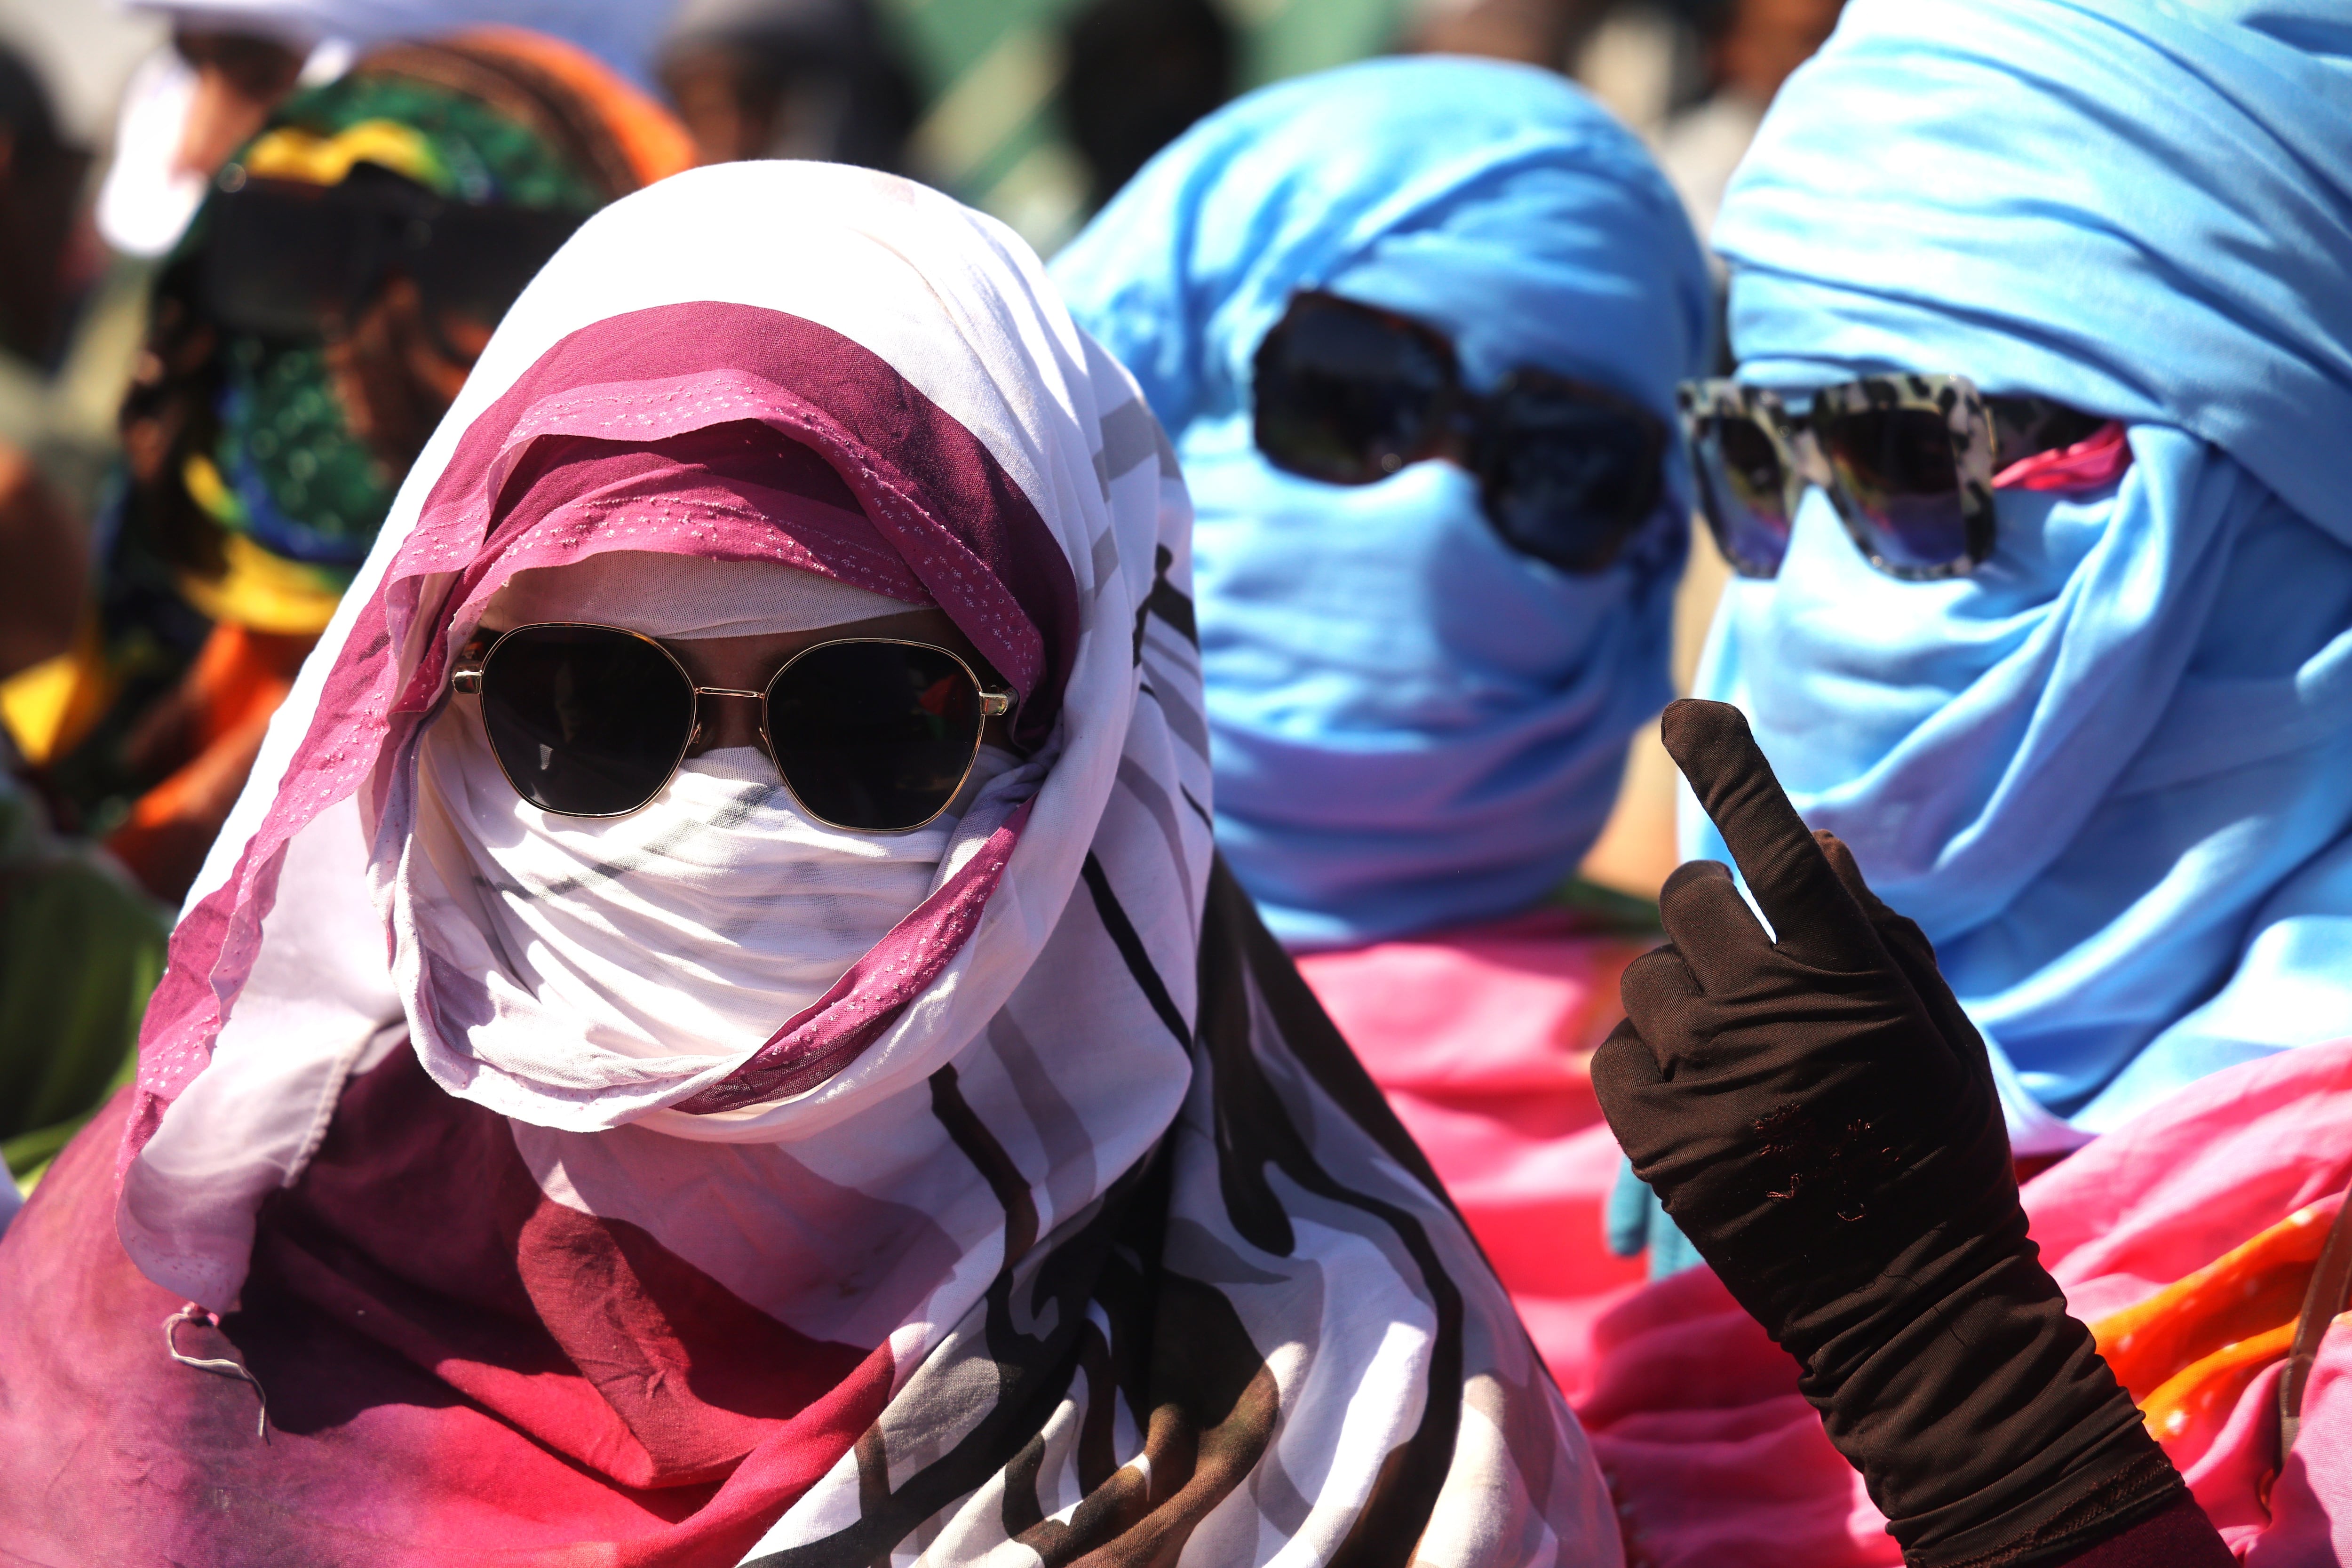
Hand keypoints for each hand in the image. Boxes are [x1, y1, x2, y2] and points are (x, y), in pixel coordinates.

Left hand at [1593, 700, 2181, 1567]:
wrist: (1909, 1302)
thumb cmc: (1934, 1154)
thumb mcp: (1938, 1036)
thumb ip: (1878, 935)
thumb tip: (1821, 842)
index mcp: (1850, 977)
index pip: (1781, 840)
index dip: (1733, 764)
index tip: (1688, 712)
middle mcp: (1770, 1011)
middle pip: (1689, 895)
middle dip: (1711, 913)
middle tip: (1746, 967)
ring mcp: (1706, 1074)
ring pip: (1646, 973)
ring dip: (1681, 996)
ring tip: (1736, 1057)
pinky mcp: (1654, 1135)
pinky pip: (1616, 1049)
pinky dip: (1648, 1058)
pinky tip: (1700, 1096)